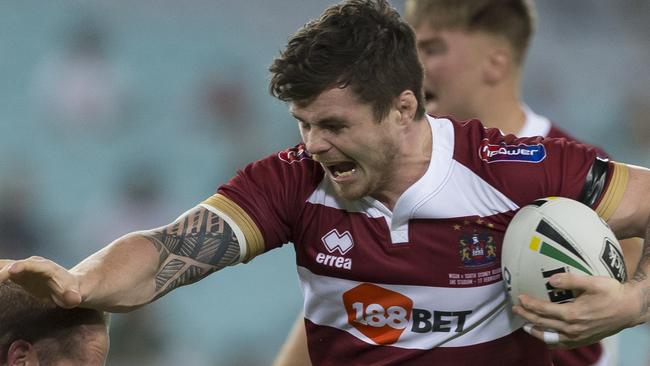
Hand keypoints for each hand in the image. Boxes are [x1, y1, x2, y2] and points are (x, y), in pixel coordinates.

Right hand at [0, 256, 81, 307]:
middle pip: (11, 265)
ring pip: (2, 267)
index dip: (20, 267)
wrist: (68, 286)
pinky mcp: (15, 274)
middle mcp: (32, 264)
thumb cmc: (72, 292)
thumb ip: (73, 297)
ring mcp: (22, 268)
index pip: (32, 265)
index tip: (10, 271)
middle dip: (0, 272)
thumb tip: (73, 299)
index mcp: (46, 268)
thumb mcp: (75, 296)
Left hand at [512, 272, 642, 347]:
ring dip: (535, 330)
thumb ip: (570, 280)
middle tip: (515, 309)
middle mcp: (573, 328)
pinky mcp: (583, 341)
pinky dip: (550, 341)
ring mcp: (578, 337)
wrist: (629, 309)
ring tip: (525, 325)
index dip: (529, 304)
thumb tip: (551, 280)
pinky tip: (545, 336)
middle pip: (543, 323)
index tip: (519, 297)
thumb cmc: (612, 293)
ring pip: (550, 337)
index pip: (543, 310)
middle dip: (526, 316)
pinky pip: (562, 344)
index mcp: (573, 314)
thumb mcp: (592, 282)